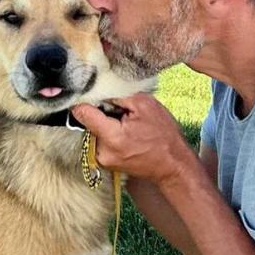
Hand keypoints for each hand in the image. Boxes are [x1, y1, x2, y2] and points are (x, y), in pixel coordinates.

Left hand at [69, 94, 197, 185]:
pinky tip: (125, 135)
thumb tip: (97, 91)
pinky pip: (99, 141)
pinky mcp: (105, 163)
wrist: (172, 164)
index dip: (85, 100)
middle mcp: (102, 152)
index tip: (93, 94)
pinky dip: (109, 134)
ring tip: (126, 125)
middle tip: (121, 112)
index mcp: (112, 136)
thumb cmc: (163, 134)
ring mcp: (102, 160)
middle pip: (87, 122)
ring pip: (93, 131)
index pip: (82, 113)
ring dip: (105, 124)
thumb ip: (117, 95)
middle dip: (101, 113)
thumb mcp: (145, 105)